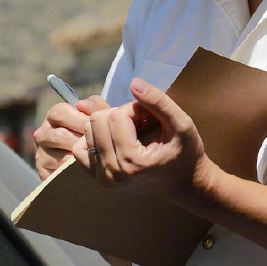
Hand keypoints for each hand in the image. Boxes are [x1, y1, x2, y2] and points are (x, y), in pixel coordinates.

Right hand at [32, 95, 109, 178]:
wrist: (101, 159)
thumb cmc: (98, 132)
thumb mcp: (100, 116)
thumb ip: (95, 106)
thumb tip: (81, 104)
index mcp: (54, 115)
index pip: (59, 113)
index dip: (79, 120)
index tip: (94, 127)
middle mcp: (43, 133)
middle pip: (59, 135)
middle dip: (81, 141)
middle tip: (98, 146)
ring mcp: (42, 154)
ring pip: (60, 156)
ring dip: (79, 158)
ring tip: (94, 158)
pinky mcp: (44, 173)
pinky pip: (59, 174)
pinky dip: (74, 173)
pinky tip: (86, 170)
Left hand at [78, 78, 209, 199]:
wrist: (185, 183)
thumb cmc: (186, 153)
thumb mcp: (181, 123)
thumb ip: (158, 101)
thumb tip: (134, 82)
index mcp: (133, 161)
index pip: (117, 115)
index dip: (135, 109)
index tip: (150, 118)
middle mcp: (113, 173)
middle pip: (97, 121)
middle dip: (119, 115)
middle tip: (140, 125)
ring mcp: (103, 178)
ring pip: (87, 131)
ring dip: (108, 125)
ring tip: (131, 133)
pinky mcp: (98, 179)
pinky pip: (80, 147)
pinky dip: (95, 137)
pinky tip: (116, 140)